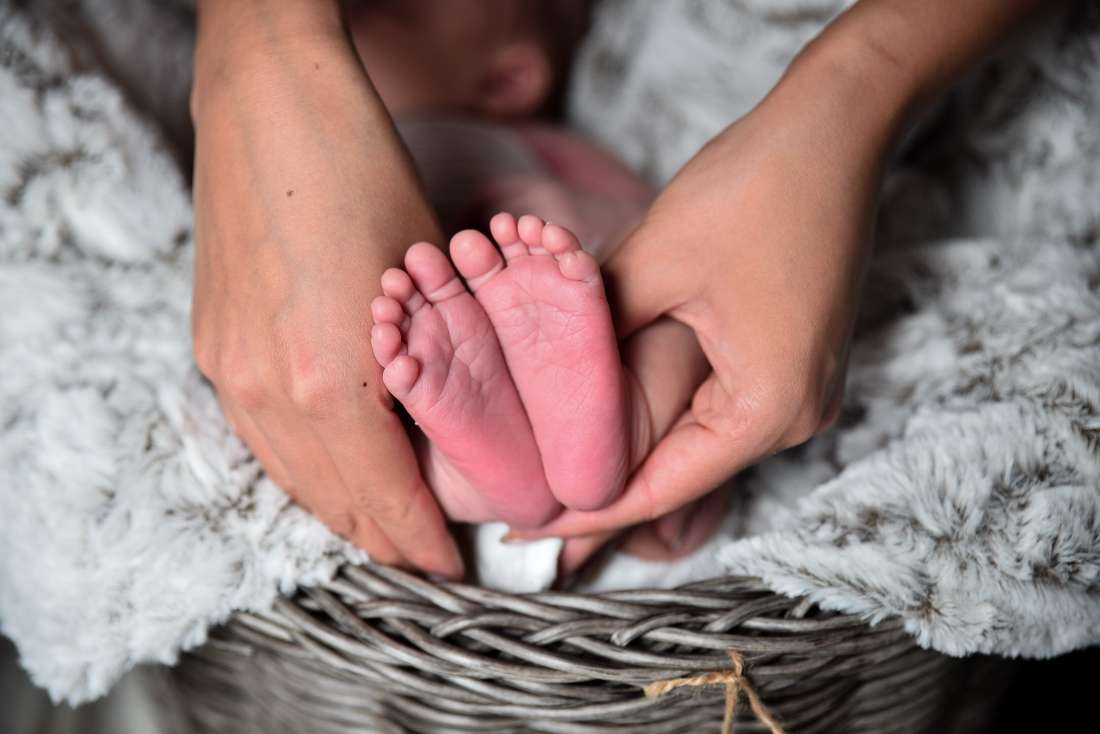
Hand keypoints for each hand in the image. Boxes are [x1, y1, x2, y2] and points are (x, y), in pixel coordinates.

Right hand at [190, 0, 461, 576]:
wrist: (271, 107)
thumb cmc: (363, 174)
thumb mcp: (423, 278)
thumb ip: (428, 362)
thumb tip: (446, 421)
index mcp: (332, 378)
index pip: (385, 494)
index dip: (420, 538)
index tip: (448, 567)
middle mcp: (268, 389)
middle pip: (331, 499)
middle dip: (382, 539)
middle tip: (423, 562)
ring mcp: (229, 368)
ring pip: (289, 474)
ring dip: (338, 511)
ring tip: (381, 532)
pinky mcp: (212, 344)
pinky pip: (260, 436)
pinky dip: (301, 467)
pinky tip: (328, 472)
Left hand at [515, 41, 883, 540]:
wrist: (835, 128)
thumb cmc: (756, 187)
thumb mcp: (655, 263)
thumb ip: (596, 333)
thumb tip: (545, 377)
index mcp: (767, 409)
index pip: (658, 490)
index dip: (586, 515)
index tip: (524, 531)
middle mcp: (795, 415)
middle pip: (681, 475)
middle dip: (603, 486)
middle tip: (527, 503)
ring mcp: (800, 388)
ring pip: (698, 441)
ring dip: (633, 446)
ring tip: (558, 462)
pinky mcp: (793, 359)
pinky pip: (720, 406)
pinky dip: (666, 413)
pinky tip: (614, 412)